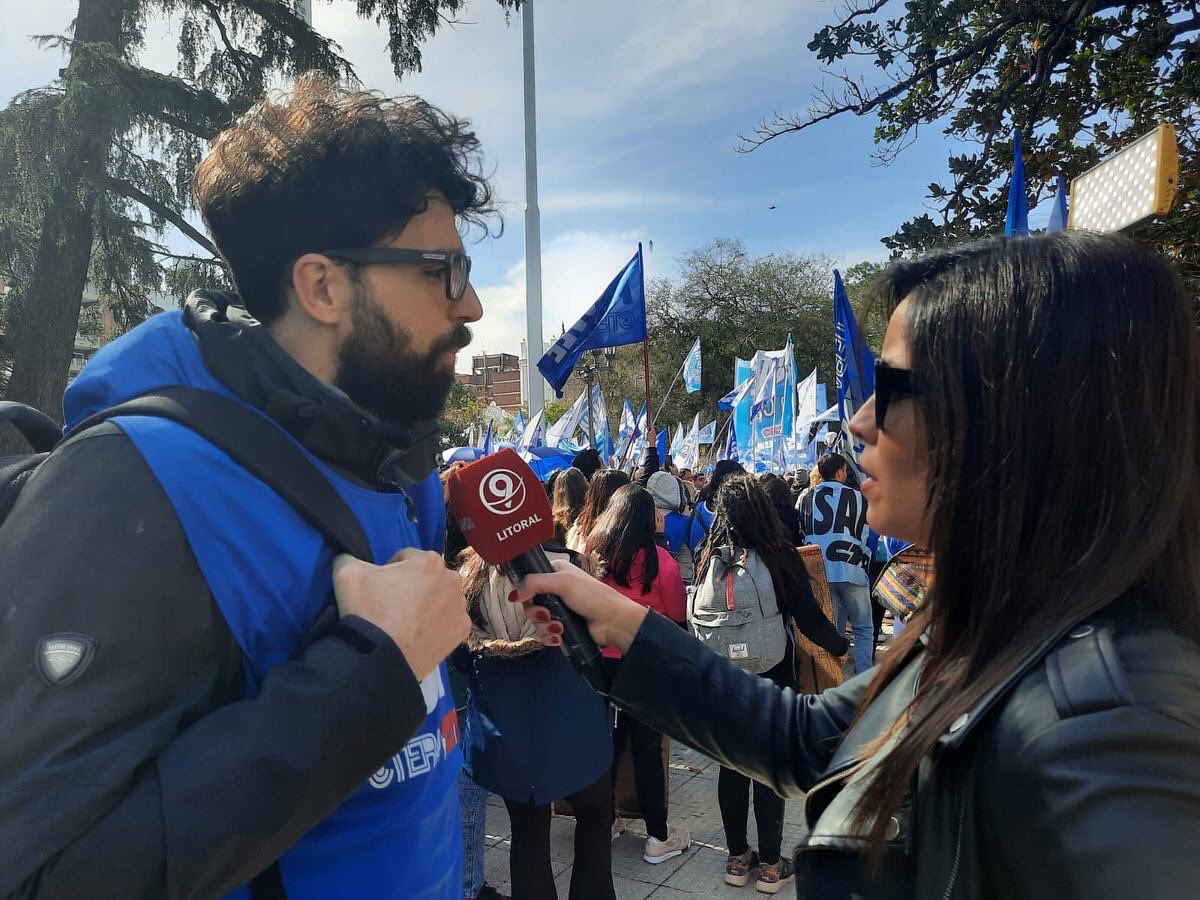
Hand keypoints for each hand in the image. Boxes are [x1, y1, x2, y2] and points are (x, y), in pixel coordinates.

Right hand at [332, 549, 469, 680]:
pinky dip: (437, 625)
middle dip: (413, 586)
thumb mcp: (347, 573)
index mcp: (430, 561)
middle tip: (392, 606)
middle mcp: (452, 580)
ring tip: (406, 622)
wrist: (381, 659)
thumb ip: (349, 556)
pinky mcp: (462, 631)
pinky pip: (448, 621)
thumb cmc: (368, 611)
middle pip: (427, 577)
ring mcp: (460, 607)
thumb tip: (347, 556)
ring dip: (428, 605)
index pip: (406, 558)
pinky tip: (419, 634)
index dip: (390, 570)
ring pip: (441, 599)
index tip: (380, 587)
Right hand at [509, 560, 648, 653]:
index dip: (525, 591)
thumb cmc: (592, 596)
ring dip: (545, 626)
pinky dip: (549, 637)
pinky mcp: (562, 627)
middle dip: (536, 612)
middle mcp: (555, 590)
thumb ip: (534, 584)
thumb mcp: (563, 583)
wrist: (613, 622)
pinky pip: (544, 634)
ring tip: (559, 628)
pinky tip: (559, 637)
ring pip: (535, 621)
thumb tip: (513, 595)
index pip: (529, 581)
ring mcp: (558, 610)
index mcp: (555, 573)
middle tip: (547, 615)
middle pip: (529, 603)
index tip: (527, 598)